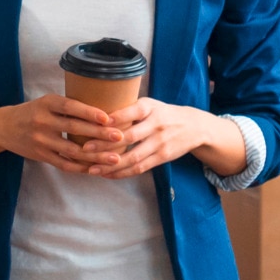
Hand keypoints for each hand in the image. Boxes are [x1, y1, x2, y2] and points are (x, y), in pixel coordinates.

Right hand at [0, 95, 123, 174]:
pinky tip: (96, 168)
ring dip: (95, 155)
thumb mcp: (47, 102)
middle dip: (99, 133)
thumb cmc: (34, 112)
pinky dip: (81, 167)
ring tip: (115, 158)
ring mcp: (40, 140)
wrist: (4, 127)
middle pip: (74, 128)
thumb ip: (69, 106)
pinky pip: (64, 164)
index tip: (108, 118)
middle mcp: (42, 121)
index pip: (70, 107)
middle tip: (120, 136)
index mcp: (46, 104)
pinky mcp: (40, 156)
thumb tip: (105, 112)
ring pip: (72, 150)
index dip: (89, 112)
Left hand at [84, 98, 237, 178]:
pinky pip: (140, 168)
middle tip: (85, 149)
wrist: (194, 126)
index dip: (114, 118)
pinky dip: (122, 172)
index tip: (94, 123)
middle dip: (105, 144)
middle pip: (129, 137)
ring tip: (91, 168)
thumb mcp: (149, 104)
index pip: (131, 112)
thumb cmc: (162, 113)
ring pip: (133, 157)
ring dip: (111, 164)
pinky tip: (107, 174)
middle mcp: (156, 124)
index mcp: (150, 108)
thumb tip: (95, 114)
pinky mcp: (162, 157)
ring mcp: (160, 142)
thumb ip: (128, 109)